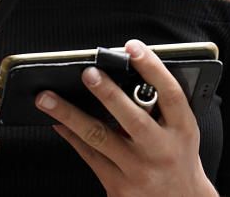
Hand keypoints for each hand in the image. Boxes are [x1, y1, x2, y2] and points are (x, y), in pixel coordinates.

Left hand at [36, 39, 216, 196]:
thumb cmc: (177, 158)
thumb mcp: (181, 130)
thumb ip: (160, 104)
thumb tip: (122, 71)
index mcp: (182, 130)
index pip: (169, 93)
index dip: (152, 67)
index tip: (132, 47)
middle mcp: (161, 150)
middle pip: (133, 118)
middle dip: (108, 94)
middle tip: (88, 73)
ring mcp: (138, 171)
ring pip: (100, 137)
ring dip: (70, 114)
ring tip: (47, 97)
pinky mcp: (118, 187)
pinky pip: (89, 155)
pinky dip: (70, 135)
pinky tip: (57, 120)